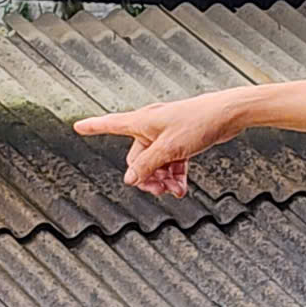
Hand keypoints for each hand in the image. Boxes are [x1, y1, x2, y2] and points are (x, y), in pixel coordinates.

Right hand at [74, 90, 246, 196]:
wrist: (228, 114)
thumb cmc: (197, 123)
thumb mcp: (169, 149)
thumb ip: (147, 165)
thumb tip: (129, 179)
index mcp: (142, 121)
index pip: (110, 123)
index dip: (93, 126)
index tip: (77, 126)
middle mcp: (150, 126)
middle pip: (136, 157)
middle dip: (145, 176)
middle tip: (158, 191)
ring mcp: (165, 134)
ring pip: (154, 163)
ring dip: (162, 179)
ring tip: (174, 192)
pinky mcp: (180, 141)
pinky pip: (170, 162)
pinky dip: (174, 175)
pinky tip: (180, 188)